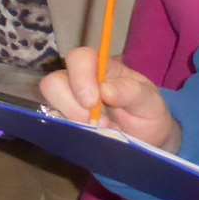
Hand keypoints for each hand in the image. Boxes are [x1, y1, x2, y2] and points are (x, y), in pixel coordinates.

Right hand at [40, 46, 180, 151]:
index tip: (92, 103)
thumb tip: (105, 89)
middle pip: (53, 82)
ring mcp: (68, 104)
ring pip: (49, 106)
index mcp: (101, 68)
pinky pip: (53, 126)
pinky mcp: (64, 124)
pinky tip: (90, 138)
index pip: (79, 58)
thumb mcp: (149, 101)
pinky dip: (69, 134)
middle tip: (98, 123)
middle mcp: (79, 82)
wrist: (147, 141)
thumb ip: (131, 91)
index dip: (80, 77)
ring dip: (72, 122)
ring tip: (99, 131)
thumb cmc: (148, 113)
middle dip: (72, 107)